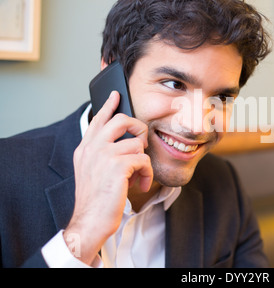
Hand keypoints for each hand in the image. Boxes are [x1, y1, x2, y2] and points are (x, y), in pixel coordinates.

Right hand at [64, 91, 152, 264]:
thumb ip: (102, 154)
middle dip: (139, 128)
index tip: (116, 94)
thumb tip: (126, 143)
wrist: (90, 221)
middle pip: (122, 120)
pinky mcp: (117, 166)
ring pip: (137, 143)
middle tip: (142, 142)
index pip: (98, 119)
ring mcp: (104, 155)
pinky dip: (146, 174)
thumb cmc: (96, 199)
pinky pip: (143, 160)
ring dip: (143, 162)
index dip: (109, 105)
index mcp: (85, 148)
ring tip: (137, 176)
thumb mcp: (92, 172)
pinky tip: (140, 184)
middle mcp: (92, 148)